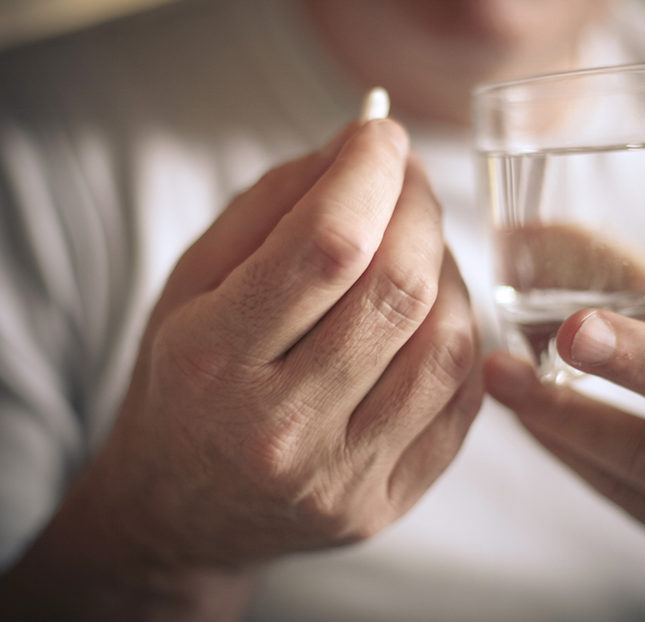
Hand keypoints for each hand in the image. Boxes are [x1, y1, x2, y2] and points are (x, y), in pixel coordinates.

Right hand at [0, 119, 481, 617]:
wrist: (181, 511)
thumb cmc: (184, 382)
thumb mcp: (192, 282)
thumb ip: (271, 204)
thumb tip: (360, 143)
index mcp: (213, 364)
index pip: (325, 248)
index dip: (371, 173)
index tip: (382, 133)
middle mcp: (281, 431)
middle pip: (398, 291)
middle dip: (418, 209)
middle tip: (406, 179)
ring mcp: (344, 478)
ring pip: (448, 342)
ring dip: (447, 269)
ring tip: (415, 247)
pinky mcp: (388, 503)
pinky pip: (463, 396)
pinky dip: (459, 332)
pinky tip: (427, 311)